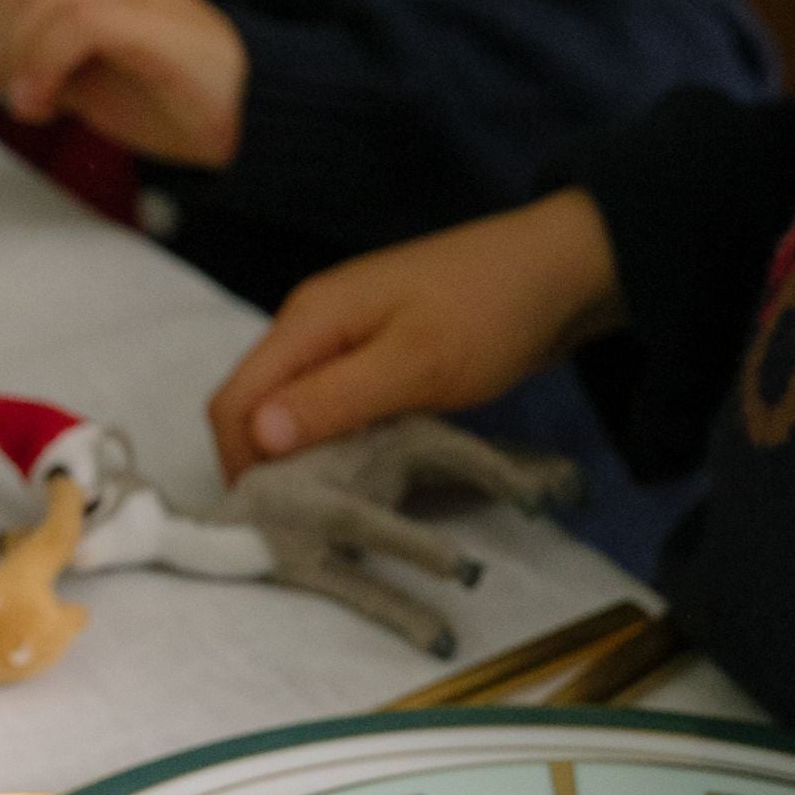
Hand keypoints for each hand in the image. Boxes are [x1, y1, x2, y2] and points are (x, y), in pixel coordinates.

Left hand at [0, 0, 247, 168]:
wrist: (257, 124)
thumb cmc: (181, 107)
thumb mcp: (93, 89)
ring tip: (31, 106)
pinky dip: (47, 63)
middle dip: (2, 47)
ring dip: (22, 57)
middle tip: (12, 98)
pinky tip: (47, 102)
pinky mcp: (152, 21)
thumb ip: (38, 70)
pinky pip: (80, 23)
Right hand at [207, 191, 620, 480]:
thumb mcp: (415, 365)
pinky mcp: (375, 352)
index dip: (239, 462)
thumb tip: (258, 438)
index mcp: (310, 319)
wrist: (560, 271)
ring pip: (292, 406)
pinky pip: (332, 402)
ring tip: (329, 505)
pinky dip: (333, 438)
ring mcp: (344, 337)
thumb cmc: (491, 311)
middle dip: (264, 463)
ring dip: (300, 454)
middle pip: (253, 403)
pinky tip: (358, 471)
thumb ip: (335, 399)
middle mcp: (313, 324)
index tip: (272, 519)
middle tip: (302, 522)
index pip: (234, 398)